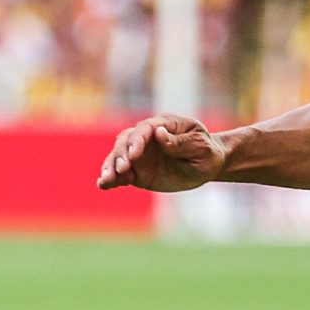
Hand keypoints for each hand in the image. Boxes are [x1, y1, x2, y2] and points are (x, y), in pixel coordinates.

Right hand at [99, 115, 226, 191]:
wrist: (206, 166)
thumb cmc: (206, 153)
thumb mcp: (200, 147)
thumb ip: (180, 142)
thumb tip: (158, 133)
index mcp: (164, 124)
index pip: (145, 128)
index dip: (138, 140)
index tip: (134, 154)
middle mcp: (147, 137)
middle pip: (126, 140)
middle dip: (122, 154)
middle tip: (122, 168)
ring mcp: (140, 153)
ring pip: (118, 156)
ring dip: (111, 167)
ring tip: (106, 180)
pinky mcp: (136, 170)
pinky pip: (120, 173)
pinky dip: (111, 178)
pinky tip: (103, 185)